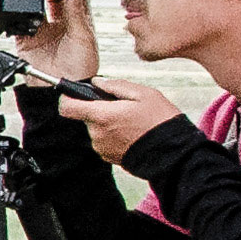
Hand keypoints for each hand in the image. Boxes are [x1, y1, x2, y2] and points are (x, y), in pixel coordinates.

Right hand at [5, 0, 100, 85]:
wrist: (61, 89)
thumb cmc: (80, 69)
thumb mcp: (83, 37)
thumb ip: (78, 13)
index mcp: (76, 23)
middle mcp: (58, 26)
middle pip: (51, 1)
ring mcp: (42, 33)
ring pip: (35, 10)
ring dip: (34, 3)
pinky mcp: (25, 40)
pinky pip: (18, 25)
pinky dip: (18, 18)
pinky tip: (24, 14)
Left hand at [56, 76, 186, 158]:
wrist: (173, 153)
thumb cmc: (160, 122)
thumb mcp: (143, 94)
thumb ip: (115, 85)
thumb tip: (96, 82)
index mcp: (102, 116)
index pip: (67, 107)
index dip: (68, 98)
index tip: (74, 93)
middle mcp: (97, 134)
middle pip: (85, 116)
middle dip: (99, 108)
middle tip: (122, 106)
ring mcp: (102, 148)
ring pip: (96, 128)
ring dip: (107, 122)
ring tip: (131, 120)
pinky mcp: (109, 157)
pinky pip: (104, 140)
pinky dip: (113, 134)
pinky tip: (132, 132)